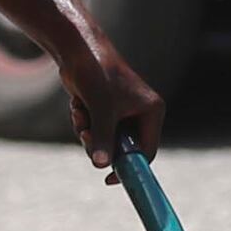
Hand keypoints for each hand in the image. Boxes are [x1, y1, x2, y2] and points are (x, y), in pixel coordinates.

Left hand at [60, 42, 167, 178]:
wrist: (78, 50)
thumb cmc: (97, 74)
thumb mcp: (102, 111)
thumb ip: (102, 139)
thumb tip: (101, 166)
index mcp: (152, 111)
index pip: (147, 151)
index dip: (130, 168)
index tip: (110, 180)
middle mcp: (141, 113)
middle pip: (123, 148)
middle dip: (100, 143)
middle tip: (85, 136)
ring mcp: (123, 112)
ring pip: (106, 141)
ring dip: (88, 133)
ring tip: (80, 114)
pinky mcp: (106, 110)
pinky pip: (96, 131)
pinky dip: (84, 123)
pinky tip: (78, 107)